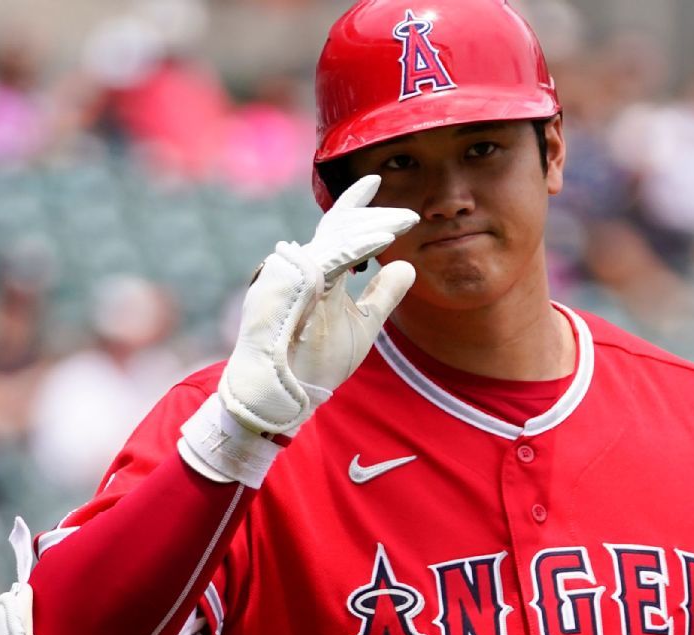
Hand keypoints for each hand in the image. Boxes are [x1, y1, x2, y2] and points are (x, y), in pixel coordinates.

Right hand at [179, 175, 417, 483]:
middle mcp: (300, 265)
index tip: (375, 180)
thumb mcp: (364, 325)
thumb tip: (407, 265)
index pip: (336, 229)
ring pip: (337, 238)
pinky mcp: (290, 281)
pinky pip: (331, 258)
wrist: (284, 394)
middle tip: (408, 214)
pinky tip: (384, 239)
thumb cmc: (315, 362)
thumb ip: (383, 295)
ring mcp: (291, 271)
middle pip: (339, 227)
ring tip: (405, 222)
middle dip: (374, 215)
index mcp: (315, 272)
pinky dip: (359, 246)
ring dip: (373, 228)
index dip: (354, 203)